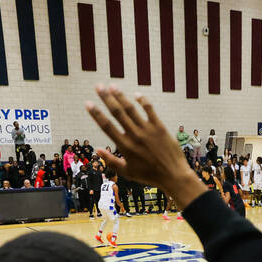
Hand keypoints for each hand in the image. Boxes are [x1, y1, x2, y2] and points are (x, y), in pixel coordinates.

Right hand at [86, 86, 205, 208]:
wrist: (173, 175)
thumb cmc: (149, 176)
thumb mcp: (127, 172)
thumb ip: (111, 161)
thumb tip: (97, 150)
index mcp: (125, 146)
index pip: (107, 126)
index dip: (96, 114)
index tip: (88, 103)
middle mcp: (134, 135)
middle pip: (117, 113)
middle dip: (106, 98)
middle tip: (98, 86)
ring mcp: (147, 130)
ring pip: (131, 109)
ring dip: (121, 96)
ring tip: (112, 86)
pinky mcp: (159, 127)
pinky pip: (149, 110)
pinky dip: (143, 101)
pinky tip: (136, 95)